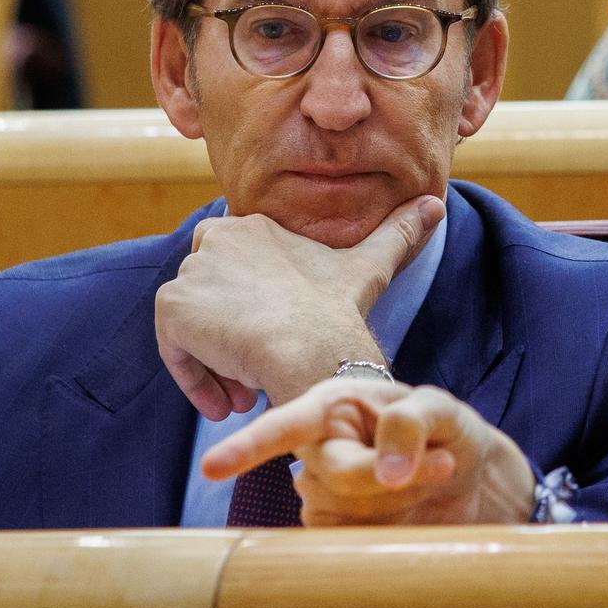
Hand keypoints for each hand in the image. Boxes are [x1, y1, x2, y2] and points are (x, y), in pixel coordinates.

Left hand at [154, 195, 443, 418]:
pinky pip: (174, 349)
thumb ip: (398, 233)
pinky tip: (226, 402)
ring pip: (195, 327)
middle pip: (212, 297)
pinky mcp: (172, 307)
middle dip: (234, 336)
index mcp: (256, 225)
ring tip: (248, 392)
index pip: (234, 265)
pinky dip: (194, 379)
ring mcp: (193, 272)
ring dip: (218, 362)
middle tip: (260, 373)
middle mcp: (218, 238)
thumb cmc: (339, 313)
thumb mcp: (369, 268)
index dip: (252, 305)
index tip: (276, 338)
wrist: (310, 350)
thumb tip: (434, 205)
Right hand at [199, 378, 537, 524]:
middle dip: (392, 478)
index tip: (210, 468)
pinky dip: (394, 527)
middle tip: (443, 462)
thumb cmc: (448, 432)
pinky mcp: (336, 533)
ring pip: (347, 514)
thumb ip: (411, 422)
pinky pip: (355, 543)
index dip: (247, 448)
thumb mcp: (443, 411)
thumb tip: (386, 468)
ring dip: (399, 502)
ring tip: (431, 476)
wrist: (468, 480)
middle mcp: (317, 449)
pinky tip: (413, 509)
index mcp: (332, 407)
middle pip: (335, 478)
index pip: (284, 427)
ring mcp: (321, 495)